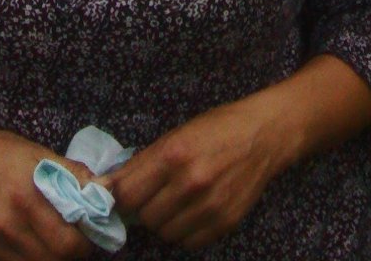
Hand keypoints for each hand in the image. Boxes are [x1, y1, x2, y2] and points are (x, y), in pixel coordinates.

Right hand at [0, 120, 96, 259]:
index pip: (68, 242)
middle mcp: (7, 226)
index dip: (85, 242)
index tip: (88, 232)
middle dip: (71, 253)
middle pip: (54, 260)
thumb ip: (74, 174)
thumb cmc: (1, 153)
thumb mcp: (39, 153)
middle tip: (74, 239)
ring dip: (50, 258)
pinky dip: (28, 260)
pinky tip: (30, 243)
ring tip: (53, 240)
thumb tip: (108, 190)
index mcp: (27, 197)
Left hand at [105, 93, 285, 249]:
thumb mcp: (177, 134)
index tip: (124, 194)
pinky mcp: (225, 222)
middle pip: (145, 217)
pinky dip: (185, 231)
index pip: (127, 193)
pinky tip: (193, 211)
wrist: (263, 135)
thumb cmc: (216, 128)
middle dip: (145, 207)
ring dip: (164, 221)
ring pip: (165, 233)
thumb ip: (143, 163)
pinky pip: (189, 242)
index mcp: (173, 154)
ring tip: (177, 202)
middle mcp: (190, 182)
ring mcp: (209, 206)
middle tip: (156, 194)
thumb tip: (107, 186)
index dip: (121, 195)